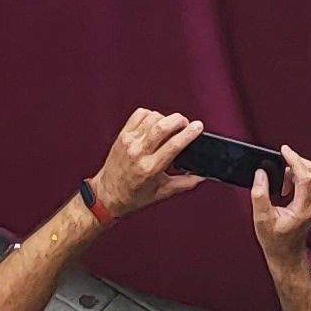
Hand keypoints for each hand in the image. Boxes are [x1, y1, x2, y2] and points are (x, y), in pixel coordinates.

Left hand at [87, 109, 204, 220]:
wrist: (107, 194)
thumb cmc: (134, 195)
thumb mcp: (162, 193)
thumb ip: (185, 183)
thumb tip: (203, 176)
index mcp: (151, 169)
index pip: (174, 145)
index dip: (189, 133)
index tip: (198, 126)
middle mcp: (139, 153)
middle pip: (162, 126)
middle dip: (179, 120)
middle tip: (186, 124)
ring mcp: (129, 141)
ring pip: (152, 118)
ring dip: (166, 118)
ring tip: (170, 128)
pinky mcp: (123, 134)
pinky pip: (140, 114)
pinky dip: (151, 115)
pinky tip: (155, 124)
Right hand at [251, 147, 310, 266]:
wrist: (286, 256)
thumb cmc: (275, 241)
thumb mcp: (261, 219)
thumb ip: (260, 195)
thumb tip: (260, 174)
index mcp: (303, 208)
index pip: (304, 176)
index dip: (294, 159)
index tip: (283, 150)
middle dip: (295, 161)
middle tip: (279, 159)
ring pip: (310, 175)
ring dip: (294, 170)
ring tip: (279, 183)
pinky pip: (308, 182)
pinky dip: (296, 178)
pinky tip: (284, 187)